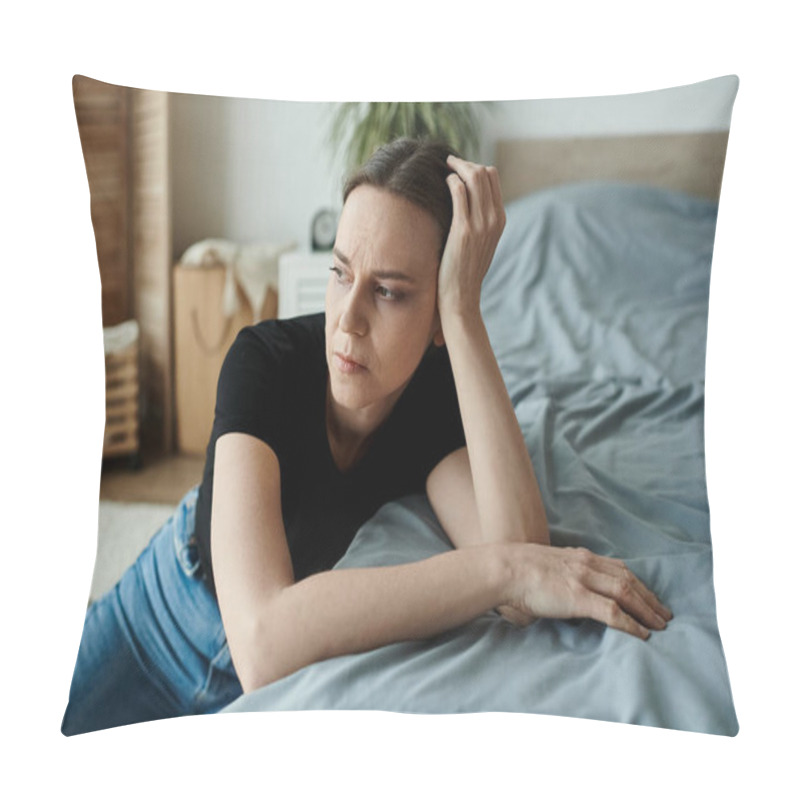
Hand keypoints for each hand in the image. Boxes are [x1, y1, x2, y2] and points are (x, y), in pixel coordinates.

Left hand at [438, 155, 505, 319]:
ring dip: (457, 167)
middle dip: (465, 163)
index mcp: (499, 219)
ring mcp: (481, 224)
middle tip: (449, 162)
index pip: (493, 177)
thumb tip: (467, 204)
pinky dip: (451, 181)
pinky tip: (443, 182)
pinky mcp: (464, 230)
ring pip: (473, 178)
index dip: (475, 167)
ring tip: (444, 167)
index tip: (459, 168)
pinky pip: (459, 192)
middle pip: (484, 172)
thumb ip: (479, 223)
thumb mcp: (480, 244)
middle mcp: (494, 219)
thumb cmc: (465, 271)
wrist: (462, 296)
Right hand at [504, 543, 672, 639]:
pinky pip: (613, 612)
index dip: (637, 583)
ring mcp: (584, 579)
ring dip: (647, 610)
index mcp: (580, 556)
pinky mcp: (579, 597)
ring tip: (660, 625)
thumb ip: (561, 575)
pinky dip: (631, 624)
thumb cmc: (516, 571)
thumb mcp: (546, 565)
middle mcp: (587, 564)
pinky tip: (642, 634)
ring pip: (627, 593)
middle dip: (649, 598)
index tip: (648, 596)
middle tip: (664, 614)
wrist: (504, 569)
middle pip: (628, 580)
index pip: (618, 568)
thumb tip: (564, 593)